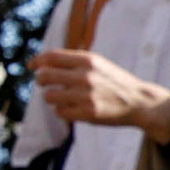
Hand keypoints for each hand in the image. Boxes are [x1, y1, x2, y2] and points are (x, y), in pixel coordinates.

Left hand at [31, 48, 169, 137]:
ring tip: (63, 98)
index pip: (51, 57)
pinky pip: (60, 112)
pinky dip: (63, 111)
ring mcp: (86, 95)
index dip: (37, 61)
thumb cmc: (113, 81)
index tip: (32, 66)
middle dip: (41, 81)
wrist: (138, 101)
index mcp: (87, 60)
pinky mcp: (88, 112)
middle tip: (45, 84)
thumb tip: (42, 63)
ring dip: (52, 98)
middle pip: (45, 76)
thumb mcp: (97, 63)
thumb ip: (73, 62)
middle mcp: (85, 76)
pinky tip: (73, 109)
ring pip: (49, 96)